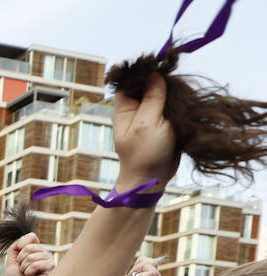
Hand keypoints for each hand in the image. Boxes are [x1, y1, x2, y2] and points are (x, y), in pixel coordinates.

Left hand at [3, 233, 54, 275]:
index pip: (31, 236)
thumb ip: (15, 248)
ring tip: (27, 274)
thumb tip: (24, 239)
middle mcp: (43, 253)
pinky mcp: (51, 269)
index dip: (22, 243)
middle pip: (29, 247)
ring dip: (24, 267)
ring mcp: (48, 260)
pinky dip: (29, 271)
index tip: (18, 254)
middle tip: (22, 269)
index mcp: (34, 250)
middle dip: (20, 259)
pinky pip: (37, 264)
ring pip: (32, 256)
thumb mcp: (11, 261)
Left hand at [111, 71, 177, 187]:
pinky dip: (178, 99)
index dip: (142, 71)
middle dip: (161, 78)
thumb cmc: (144, 153)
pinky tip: (186, 96)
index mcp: (125, 108)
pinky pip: (171, 104)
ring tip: (182, 86)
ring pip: (162, 92)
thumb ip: (152, 98)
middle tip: (175, 74)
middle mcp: (136, 109)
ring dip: (172, 88)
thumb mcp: (147, 123)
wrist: (153, 177)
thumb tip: (154, 74)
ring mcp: (151, 114)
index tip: (159, 64)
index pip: (130, 81)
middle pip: (147, 84)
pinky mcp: (164, 121)